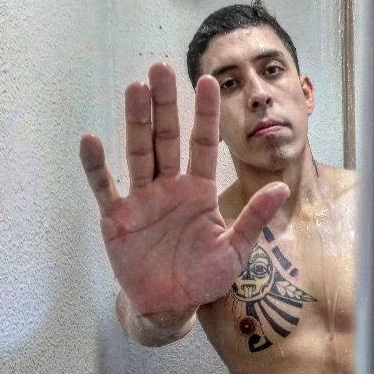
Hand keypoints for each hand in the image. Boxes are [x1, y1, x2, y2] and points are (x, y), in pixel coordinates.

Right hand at [80, 63, 288, 315]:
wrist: (170, 304)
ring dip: (135, 122)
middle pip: (167, 138)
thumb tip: (282, 187)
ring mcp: (141, 199)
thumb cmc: (205, 277)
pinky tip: (92, 141)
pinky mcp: (116, 216)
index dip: (205, 114)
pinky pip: (105, 187)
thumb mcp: (236, 251)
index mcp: (199, 190)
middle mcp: (169, 186)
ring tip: (133, 89)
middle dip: (165, 105)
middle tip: (160, 69)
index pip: (202, 144)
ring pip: (137, 153)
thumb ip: (254, 218)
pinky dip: (97, 167)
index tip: (209, 81)